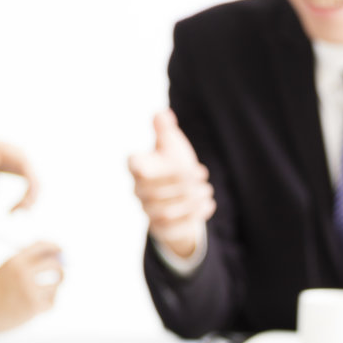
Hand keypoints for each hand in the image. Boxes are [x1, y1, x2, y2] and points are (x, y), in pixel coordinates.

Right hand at [0, 241, 63, 334]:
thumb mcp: (6, 269)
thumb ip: (25, 261)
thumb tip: (53, 255)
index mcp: (15, 261)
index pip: (41, 246)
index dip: (53, 247)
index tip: (60, 250)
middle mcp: (23, 273)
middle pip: (53, 264)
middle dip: (60, 268)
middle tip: (60, 274)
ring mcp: (29, 290)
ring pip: (55, 285)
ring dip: (50, 289)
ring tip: (35, 296)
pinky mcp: (34, 307)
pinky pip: (52, 302)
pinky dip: (46, 303)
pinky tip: (32, 307)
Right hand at [126, 110, 214, 259]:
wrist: (179, 196)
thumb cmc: (171, 164)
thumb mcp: (171, 145)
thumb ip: (165, 130)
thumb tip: (162, 113)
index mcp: (139, 167)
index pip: (134, 164)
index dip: (148, 162)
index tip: (171, 158)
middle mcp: (139, 190)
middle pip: (155, 191)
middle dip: (183, 184)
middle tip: (203, 175)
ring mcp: (148, 211)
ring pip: (165, 212)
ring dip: (190, 201)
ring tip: (206, 190)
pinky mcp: (161, 229)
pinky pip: (174, 228)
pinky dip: (194, 216)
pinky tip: (208, 204)